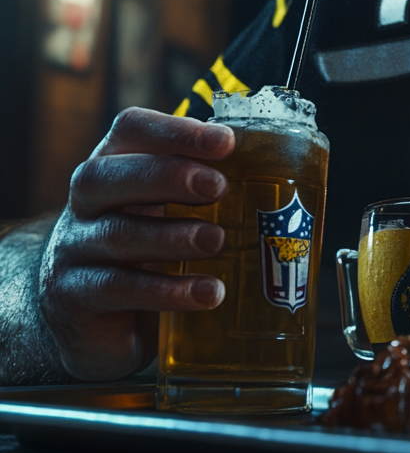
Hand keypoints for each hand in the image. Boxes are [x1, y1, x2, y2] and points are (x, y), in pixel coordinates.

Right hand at [39, 108, 235, 380]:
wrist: (98, 322)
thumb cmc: (149, 255)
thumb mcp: (175, 215)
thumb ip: (212, 193)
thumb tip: (291, 179)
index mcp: (117, 168)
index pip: (131, 130)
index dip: (175, 130)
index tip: (225, 141)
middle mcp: (87, 202)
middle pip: (108, 176)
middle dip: (167, 176)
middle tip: (218, 186)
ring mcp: (74, 249)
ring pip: (118, 234)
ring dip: (173, 236)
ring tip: (219, 242)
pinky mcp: (75, 296)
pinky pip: (117, 288)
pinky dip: (167, 290)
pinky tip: (207, 293)